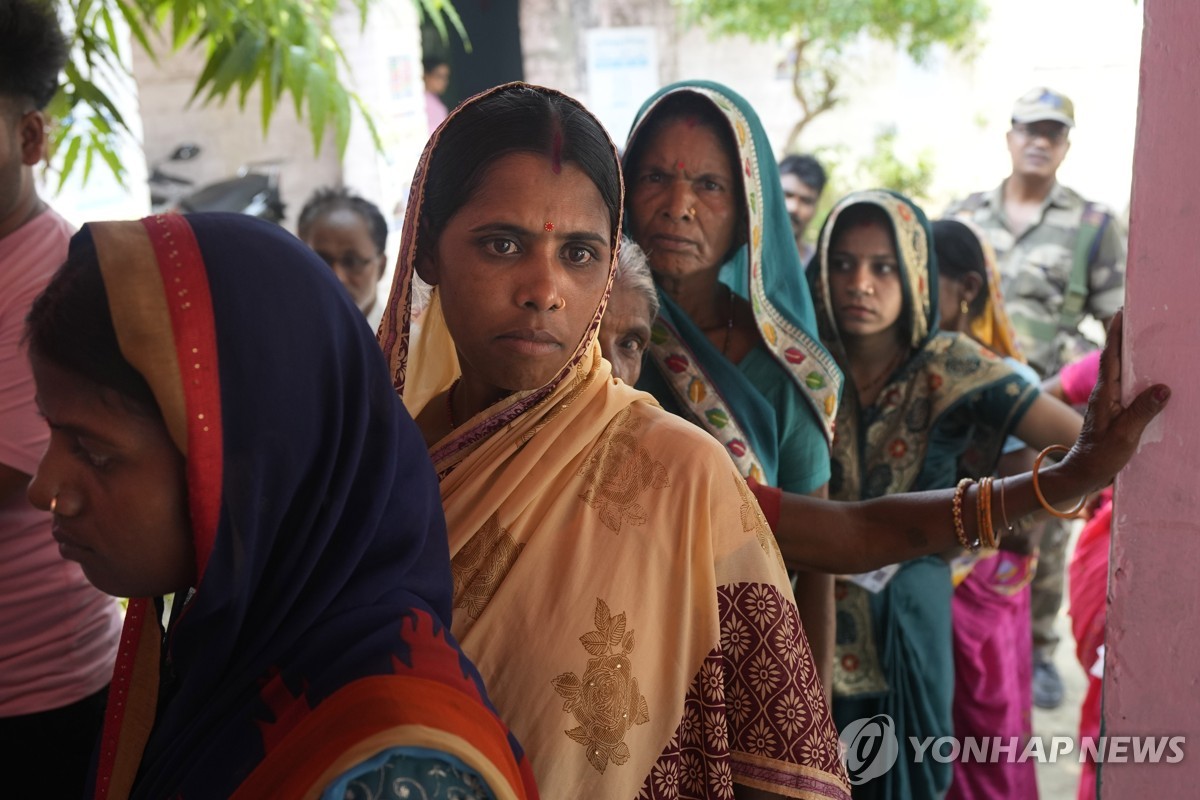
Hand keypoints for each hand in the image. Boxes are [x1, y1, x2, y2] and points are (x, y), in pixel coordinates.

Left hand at [1059, 310, 1169, 492]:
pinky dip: (1136, 373)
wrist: (1084, 472)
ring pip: (1121, 370)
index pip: (1110, 357)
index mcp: (1105, 393)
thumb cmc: (1101, 455)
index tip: (1121, 312)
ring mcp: (1109, 401)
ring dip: (1131, 352)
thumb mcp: (1125, 434)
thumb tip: (1164, 388)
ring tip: (1147, 336)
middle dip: (1125, 336)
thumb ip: (1142, 411)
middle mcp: (1105, 392)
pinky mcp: (1114, 410)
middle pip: (1115, 358)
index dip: (1115, 334)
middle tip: (1139, 316)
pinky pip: (1127, 384)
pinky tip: (1148, 372)